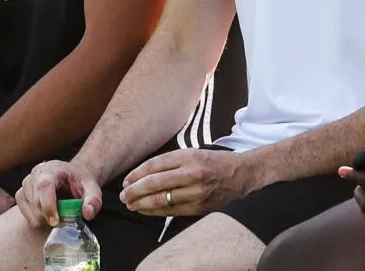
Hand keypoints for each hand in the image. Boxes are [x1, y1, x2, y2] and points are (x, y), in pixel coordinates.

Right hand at [17, 160, 103, 228]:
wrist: (73, 177)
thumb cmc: (81, 183)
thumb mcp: (92, 190)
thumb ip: (93, 200)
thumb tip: (88, 213)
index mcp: (53, 168)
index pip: (44, 186)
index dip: (48, 205)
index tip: (56, 221)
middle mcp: (37, 172)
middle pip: (36, 200)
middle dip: (48, 215)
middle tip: (62, 219)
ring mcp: (27, 182)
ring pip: (29, 207)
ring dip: (42, 217)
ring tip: (56, 213)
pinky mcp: (22, 192)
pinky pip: (22, 209)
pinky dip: (34, 217)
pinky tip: (46, 214)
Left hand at [120, 147, 261, 216]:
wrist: (241, 174)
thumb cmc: (215, 161)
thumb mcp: (194, 152)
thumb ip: (170, 162)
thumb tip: (143, 174)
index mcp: (189, 156)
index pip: (154, 166)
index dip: (136, 175)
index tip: (126, 180)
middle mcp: (192, 174)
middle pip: (154, 184)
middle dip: (134, 191)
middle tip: (123, 195)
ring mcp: (196, 193)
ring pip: (160, 200)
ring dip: (141, 204)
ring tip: (130, 204)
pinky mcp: (199, 207)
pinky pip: (170, 211)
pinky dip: (154, 212)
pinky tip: (145, 210)